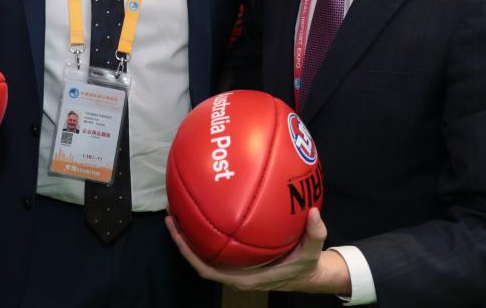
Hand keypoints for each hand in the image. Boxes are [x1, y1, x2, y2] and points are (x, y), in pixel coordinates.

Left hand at [165, 208, 346, 293]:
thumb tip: (314, 212)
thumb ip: (314, 233)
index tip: (176, 233)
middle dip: (181, 239)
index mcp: (245, 277)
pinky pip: (216, 245)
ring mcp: (235, 266)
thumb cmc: (305, 264)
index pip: (207, 270)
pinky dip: (207, 229)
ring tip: (178, 208)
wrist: (308, 274)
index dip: (188, 254)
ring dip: (190, 233)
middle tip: (170, 213)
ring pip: (204, 252)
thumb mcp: (313, 251)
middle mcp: (235, 273)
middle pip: (198, 258)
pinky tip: (205, 207)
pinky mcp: (239, 258)